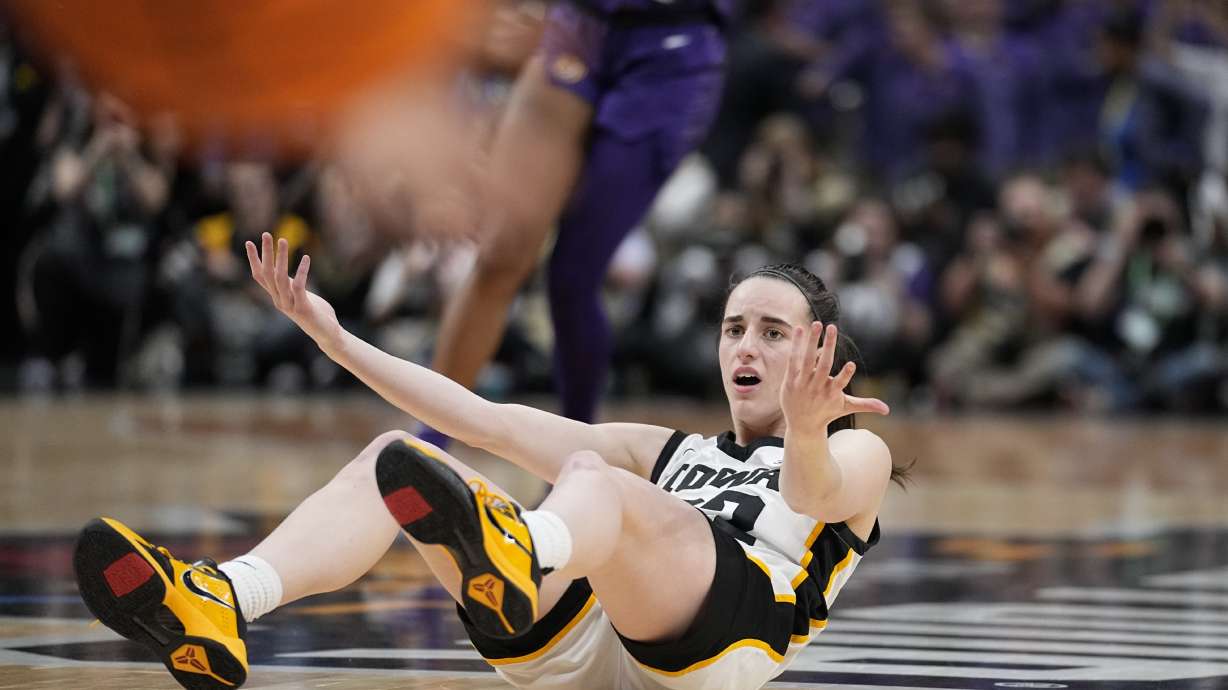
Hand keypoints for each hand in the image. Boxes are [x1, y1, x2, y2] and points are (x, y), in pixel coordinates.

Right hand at [245, 232, 341, 350]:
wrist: (327, 335)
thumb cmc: (316, 313)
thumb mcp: (300, 296)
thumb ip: (290, 285)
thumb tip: (282, 270)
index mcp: (277, 296)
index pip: (260, 276)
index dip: (254, 260)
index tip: (249, 242)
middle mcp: (279, 300)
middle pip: (267, 274)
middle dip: (266, 253)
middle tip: (266, 234)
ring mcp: (289, 305)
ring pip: (280, 278)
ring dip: (281, 258)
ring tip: (284, 240)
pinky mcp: (302, 308)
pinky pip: (298, 286)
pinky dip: (302, 271)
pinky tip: (306, 258)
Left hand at [781, 322, 888, 436]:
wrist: (802, 425)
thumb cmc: (827, 413)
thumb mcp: (845, 408)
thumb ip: (865, 405)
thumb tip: (887, 410)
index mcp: (832, 393)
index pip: (840, 383)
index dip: (846, 375)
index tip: (852, 365)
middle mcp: (816, 387)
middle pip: (823, 365)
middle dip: (829, 346)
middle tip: (832, 327)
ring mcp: (802, 383)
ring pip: (807, 359)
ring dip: (812, 340)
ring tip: (817, 323)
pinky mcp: (790, 379)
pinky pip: (793, 360)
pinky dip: (796, 345)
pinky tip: (799, 328)